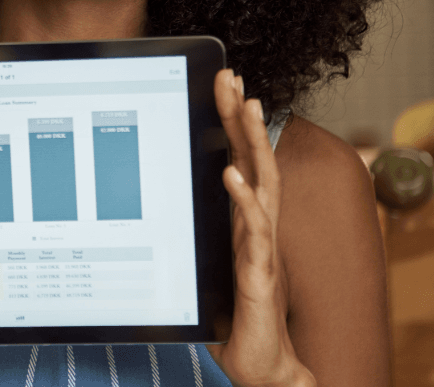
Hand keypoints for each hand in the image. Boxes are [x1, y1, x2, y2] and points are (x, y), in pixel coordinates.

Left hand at [206, 70, 315, 386]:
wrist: (262, 366)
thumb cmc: (236, 316)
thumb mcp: (208, 262)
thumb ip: (200, 230)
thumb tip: (171, 197)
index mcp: (243, 220)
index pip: (239, 158)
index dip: (233, 120)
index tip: (222, 83)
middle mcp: (257, 226)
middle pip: (254, 158)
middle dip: (241, 115)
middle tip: (232, 76)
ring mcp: (261, 248)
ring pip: (263, 184)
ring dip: (253, 143)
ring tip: (247, 106)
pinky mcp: (259, 274)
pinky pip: (253, 231)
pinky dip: (243, 200)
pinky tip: (231, 176)